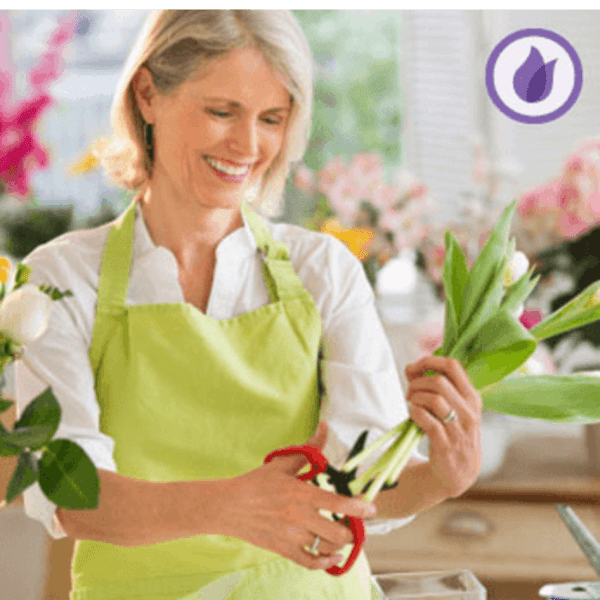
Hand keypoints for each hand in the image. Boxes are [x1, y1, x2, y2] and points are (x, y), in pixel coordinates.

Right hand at [220, 422, 376, 570]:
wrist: (229, 506)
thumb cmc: (256, 483)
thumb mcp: (283, 463)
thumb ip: (308, 449)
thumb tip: (324, 428)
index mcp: (302, 494)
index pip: (338, 504)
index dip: (359, 508)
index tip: (371, 509)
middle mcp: (300, 517)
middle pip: (338, 533)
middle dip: (351, 530)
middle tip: (353, 523)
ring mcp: (292, 536)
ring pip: (327, 548)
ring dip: (339, 544)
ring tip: (341, 536)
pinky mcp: (284, 550)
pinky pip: (310, 563)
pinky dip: (325, 562)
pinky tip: (332, 555)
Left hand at [405, 355, 482, 496]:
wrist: (458, 474)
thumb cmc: (452, 433)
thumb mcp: (454, 408)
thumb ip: (436, 387)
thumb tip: (411, 368)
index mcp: (472, 398)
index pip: (453, 366)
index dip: (429, 361)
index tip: (414, 368)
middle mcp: (469, 412)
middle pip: (438, 381)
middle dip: (416, 383)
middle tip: (410, 394)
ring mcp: (459, 429)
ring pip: (432, 399)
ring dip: (414, 399)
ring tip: (412, 406)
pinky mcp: (446, 445)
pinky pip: (426, 420)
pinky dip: (414, 414)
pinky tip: (413, 417)